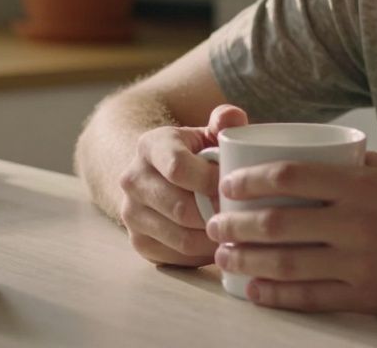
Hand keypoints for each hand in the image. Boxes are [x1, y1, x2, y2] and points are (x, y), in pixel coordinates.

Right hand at [117, 104, 247, 266]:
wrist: (157, 175)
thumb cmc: (194, 154)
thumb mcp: (207, 132)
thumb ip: (224, 121)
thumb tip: (234, 118)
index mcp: (150, 146)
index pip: (178, 167)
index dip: (211, 181)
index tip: (236, 186)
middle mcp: (132, 179)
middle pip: (181, 209)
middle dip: (217, 215)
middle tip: (245, 216)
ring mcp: (131, 214)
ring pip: (181, 238)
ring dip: (214, 239)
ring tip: (237, 232)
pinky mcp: (139, 242)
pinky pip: (177, 258)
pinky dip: (203, 255)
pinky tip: (220, 243)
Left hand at [204, 151, 376, 315]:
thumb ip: (358, 164)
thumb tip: (311, 153)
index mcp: (364, 185)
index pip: (289, 177)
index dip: (249, 181)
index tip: (227, 184)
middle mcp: (360, 223)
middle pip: (278, 223)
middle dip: (235, 224)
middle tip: (213, 224)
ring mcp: (364, 263)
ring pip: (287, 264)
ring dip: (245, 261)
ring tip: (223, 256)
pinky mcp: (371, 298)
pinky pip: (311, 298)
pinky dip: (276, 295)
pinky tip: (254, 290)